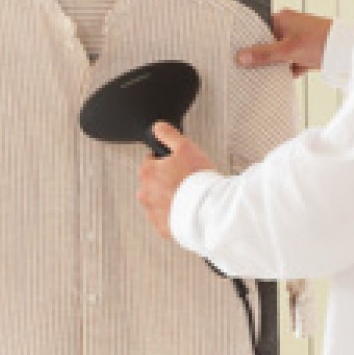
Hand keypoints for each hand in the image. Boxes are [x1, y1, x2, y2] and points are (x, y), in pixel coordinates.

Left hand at [137, 122, 217, 238]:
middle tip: (187, 181)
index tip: (180, 167)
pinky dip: (175, 213)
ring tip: (189, 196)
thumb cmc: (198, 181)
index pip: (152, 162)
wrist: (208, 211)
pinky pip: (167, 217)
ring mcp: (153, 212)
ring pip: (160, 200)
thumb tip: (157, 128)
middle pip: (155, 182)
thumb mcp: (185, 147)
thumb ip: (168, 135)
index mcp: (147, 172)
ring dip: (171, 197)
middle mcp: (145, 193)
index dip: (168, 162)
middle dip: (168, 180)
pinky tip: (188, 208)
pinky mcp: (162, 226)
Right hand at [235, 8, 333, 77]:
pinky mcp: (305, 51)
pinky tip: (280, 79)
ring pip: (279, 54)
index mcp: (282, 18)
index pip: (257, 29)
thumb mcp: (287, 50)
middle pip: (267, 43)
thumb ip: (264, 54)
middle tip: (248, 68)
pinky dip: (286, 70)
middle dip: (261, 56)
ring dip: (274, 65)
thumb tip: (241, 57)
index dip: (248, 42)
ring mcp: (298, 39)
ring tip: (263, 75)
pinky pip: (290, 62)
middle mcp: (289, 26)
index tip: (238, 55)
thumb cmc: (320, 41)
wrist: (346, 50)